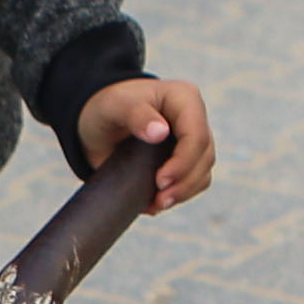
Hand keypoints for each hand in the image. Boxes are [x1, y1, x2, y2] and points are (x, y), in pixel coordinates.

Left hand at [75, 74, 214, 211]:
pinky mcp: (187, 158)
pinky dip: (179, 195)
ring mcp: (193, 140)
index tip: (160, 181)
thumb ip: (136, 115)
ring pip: (202, 172)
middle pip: (204, 157)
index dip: (183, 162)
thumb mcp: (115, 106)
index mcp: (184, 99)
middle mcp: (194, 118)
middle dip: (184, 183)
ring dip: (183, 192)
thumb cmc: (107, 108)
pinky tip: (156, 202)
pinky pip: (194, 182)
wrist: (99, 123)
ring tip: (157, 204)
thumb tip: (160, 132)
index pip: (196, 135)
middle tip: (159, 200)